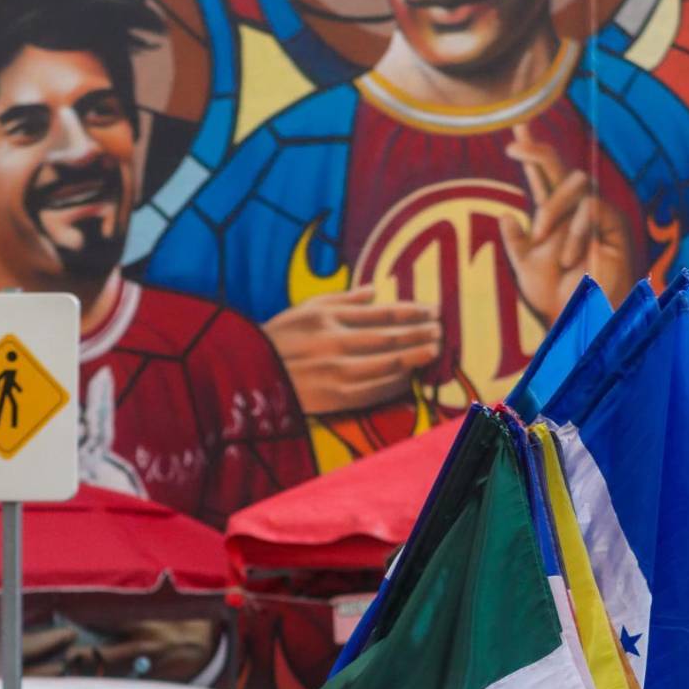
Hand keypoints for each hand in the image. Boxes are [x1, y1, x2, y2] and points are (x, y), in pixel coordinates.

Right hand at [263, 288, 441, 415]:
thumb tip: (375, 289)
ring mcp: (336, 372)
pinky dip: (395, 384)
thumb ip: (341, 299)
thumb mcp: (303, 309)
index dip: (412, 311)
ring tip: (434, 350)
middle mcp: (335, 343)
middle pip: (390, 337)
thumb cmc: (276, 340)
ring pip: (387, 364)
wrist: (246, 377)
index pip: (382, 313)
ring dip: (414, 357)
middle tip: (441, 329)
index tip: (433, 310)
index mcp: (328, 317)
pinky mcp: (335, 399)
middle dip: (420, 333)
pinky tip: (409, 378)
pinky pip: (374, 391)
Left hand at [501, 124, 634, 324]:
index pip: (540, 176)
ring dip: (552, 209)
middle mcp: (574, 209)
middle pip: (558, 165)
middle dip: (537, 148)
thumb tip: (506, 215)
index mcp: (552, 216)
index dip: (531, 150)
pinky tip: (571, 257)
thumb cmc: (556, 299)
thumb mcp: (526, 269)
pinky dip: (576, 230)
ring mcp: (594, 214)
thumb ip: (516, 243)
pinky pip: (590, 206)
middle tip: (514, 146)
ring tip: (542, 241)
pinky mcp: (613, 223)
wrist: (581, 320)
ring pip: (574, 181)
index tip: (516, 125)